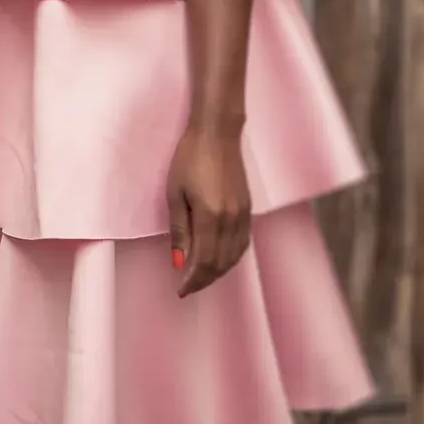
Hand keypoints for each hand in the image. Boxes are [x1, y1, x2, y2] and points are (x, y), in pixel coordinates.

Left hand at [165, 124, 251, 297]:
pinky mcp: (248, 208)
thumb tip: (179, 261)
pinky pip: (243, 242)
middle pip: (221, 263)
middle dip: (204, 279)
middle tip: (188, 286)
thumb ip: (179, 230)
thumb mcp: (175, 194)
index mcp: (210, 217)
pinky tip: (221, 259)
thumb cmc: (189, 159)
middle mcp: (231, 219)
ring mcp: (243, 214)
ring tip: (202, 277)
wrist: (217, 134)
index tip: (180, 290)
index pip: (204, 262)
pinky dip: (232, 257)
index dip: (192, 280)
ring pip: (235, 256)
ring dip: (219, 271)